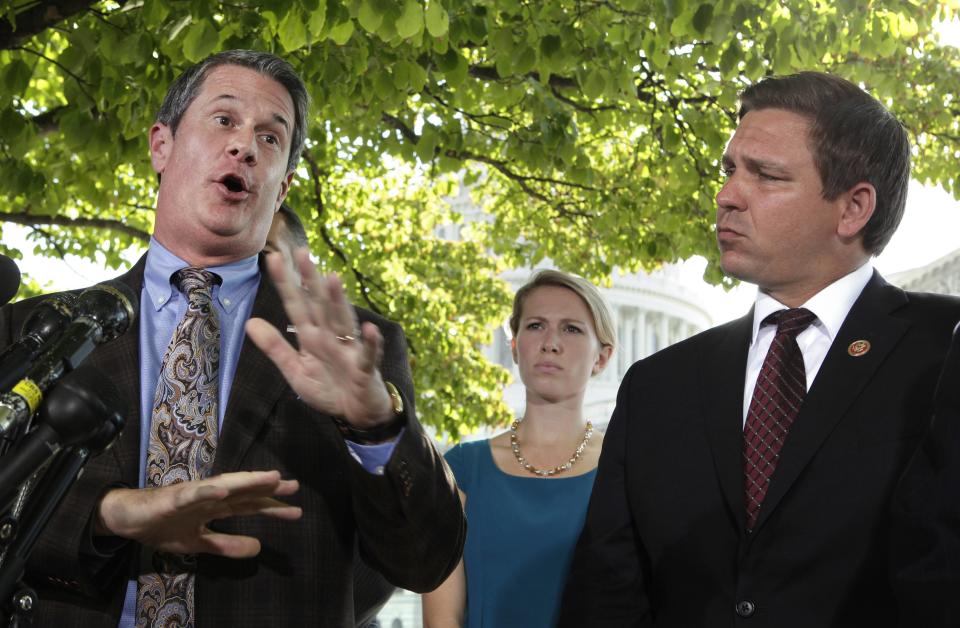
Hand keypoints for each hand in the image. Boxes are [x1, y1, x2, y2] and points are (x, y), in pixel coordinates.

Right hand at [96, 470, 300, 557]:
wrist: (126, 519)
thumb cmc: (162, 525)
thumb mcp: (199, 543)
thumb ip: (227, 545)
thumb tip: (258, 548)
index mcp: (216, 507)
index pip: (248, 505)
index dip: (271, 506)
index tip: (295, 509)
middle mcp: (209, 496)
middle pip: (243, 491)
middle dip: (268, 488)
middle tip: (294, 486)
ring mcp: (193, 494)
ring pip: (224, 485)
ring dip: (247, 481)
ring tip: (271, 478)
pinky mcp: (173, 498)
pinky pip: (193, 494)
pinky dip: (208, 491)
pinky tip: (225, 491)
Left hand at [246, 248, 393, 427]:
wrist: (357, 413)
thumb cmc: (328, 389)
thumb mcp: (296, 371)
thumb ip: (275, 347)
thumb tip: (250, 322)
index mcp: (312, 336)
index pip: (296, 305)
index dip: (285, 284)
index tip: (273, 259)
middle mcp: (330, 336)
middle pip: (319, 305)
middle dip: (310, 281)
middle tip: (301, 253)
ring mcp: (349, 350)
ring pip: (342, 322)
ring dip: (339, 302)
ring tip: (332, 279)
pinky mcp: (364, 368)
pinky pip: (368, 354)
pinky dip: (370, 343)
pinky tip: (369, 329)